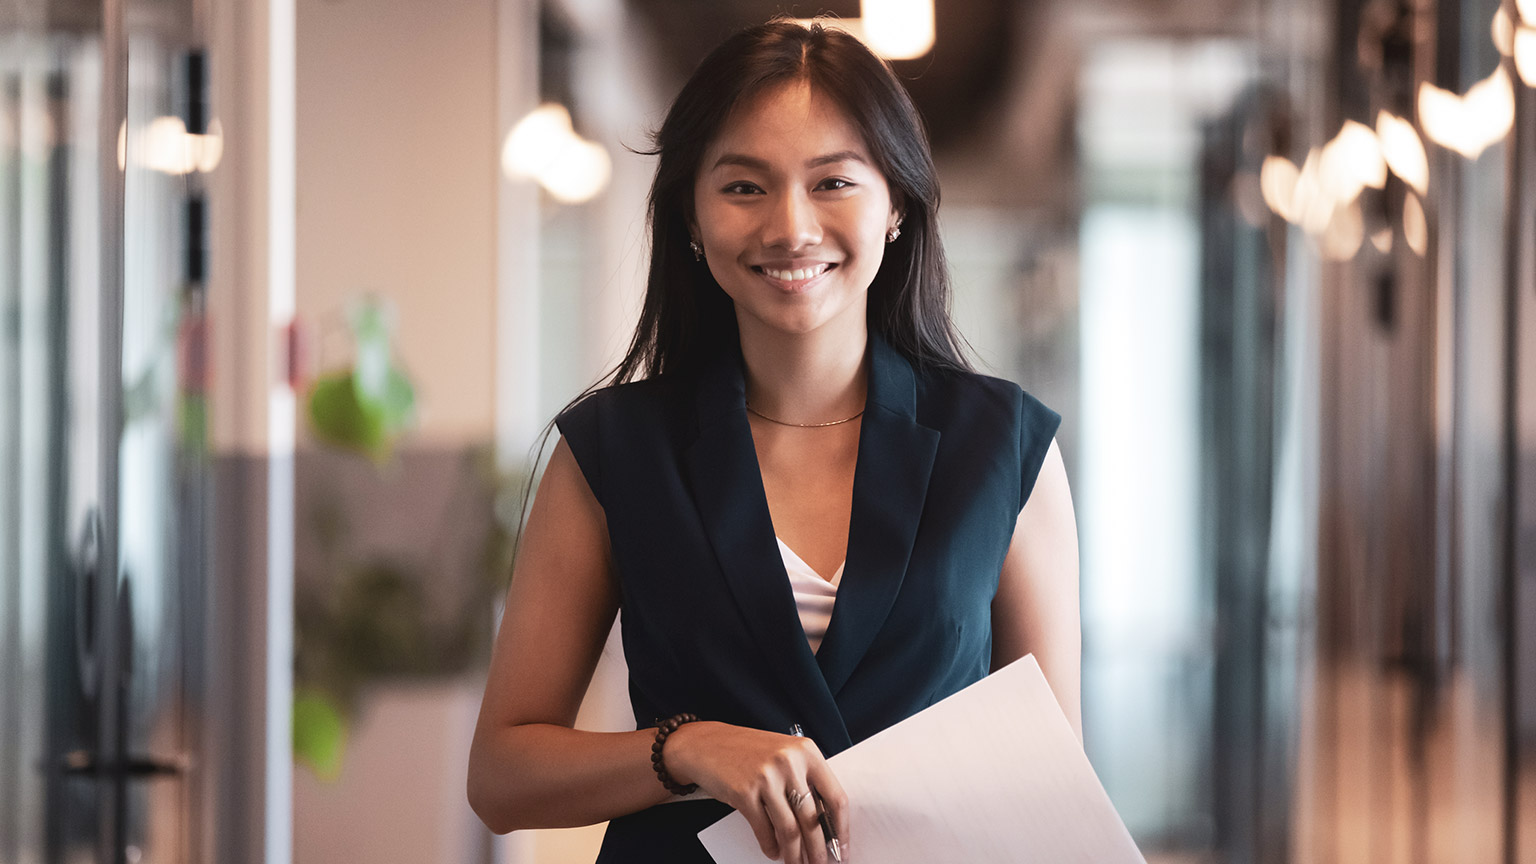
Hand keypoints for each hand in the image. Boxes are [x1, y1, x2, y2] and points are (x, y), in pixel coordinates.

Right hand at [664, 721, 849, 863]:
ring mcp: (766, 777)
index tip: (842, 848)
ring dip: (795, 854)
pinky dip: (771, 846)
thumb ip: (805, 781)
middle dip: (819, 849)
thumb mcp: (784, 756)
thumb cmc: (748, 751)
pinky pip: (764, 830)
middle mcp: (789, 762)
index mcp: (806, 751)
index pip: (835, 797)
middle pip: (812, 819)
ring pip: (789, 829)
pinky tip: (774, 852)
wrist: (706, 744)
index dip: (841, 829)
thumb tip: (825, 825)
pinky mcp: (744, 792)